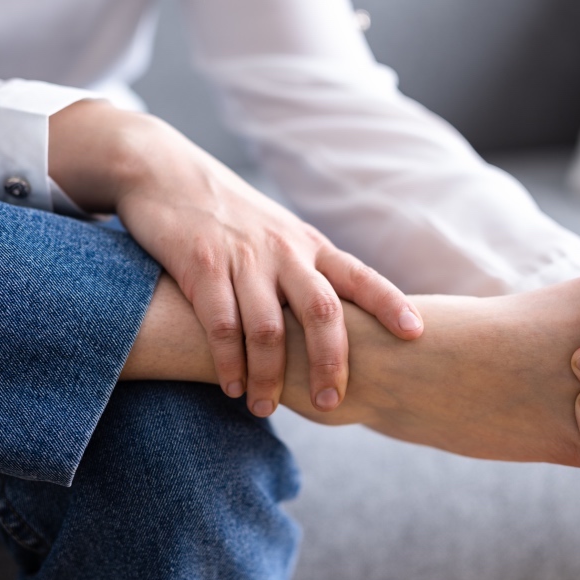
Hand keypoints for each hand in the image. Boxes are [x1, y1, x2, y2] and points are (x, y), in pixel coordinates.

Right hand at [49, 100, 423, 415]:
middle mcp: (283, 250)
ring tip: (266, 408)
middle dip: (331, 362)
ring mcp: (243, 257)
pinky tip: (231, 386)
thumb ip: (304, 271)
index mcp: (308, 244)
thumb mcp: (277, 234)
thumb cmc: (227, 215)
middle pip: (322, 311)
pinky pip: (222, 325)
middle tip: (331, 403)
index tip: (415, 334)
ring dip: (271, 376)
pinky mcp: (201, 265)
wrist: (164, 170)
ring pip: (269, 328)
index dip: (389, 304)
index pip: (360, 276)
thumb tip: (334, 325)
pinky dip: (228, 363)